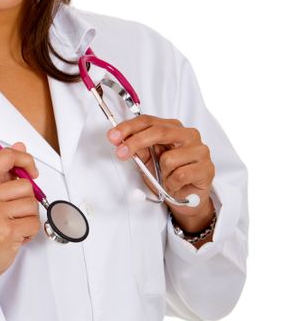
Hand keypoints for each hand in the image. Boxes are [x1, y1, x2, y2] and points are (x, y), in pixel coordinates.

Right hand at [0, 142, 40, 290]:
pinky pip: (34, 223)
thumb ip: (4, 172)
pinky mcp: (7, 231)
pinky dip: (30, 232)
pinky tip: (16, 236)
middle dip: (27, 201)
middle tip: (13, 213)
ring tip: (13, 225)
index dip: (25, 159)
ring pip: (33, 205)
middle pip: (26, 185)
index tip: (31, 171)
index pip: (5, 157)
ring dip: (28, 218)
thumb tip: (20, 146)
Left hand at [107, 115, 214, 232]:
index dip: (129, 127)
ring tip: (166, 178)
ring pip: (168, 158)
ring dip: (162, 173)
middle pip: (159, 131)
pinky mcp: (207, 168)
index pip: (149, 121)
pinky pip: (180, 175)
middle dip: (136, 142)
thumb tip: (122, 140)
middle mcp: (188, 134)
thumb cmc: (169, 176)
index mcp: (173, 128)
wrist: (187, 200)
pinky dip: (172, 184)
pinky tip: (176, 185)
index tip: (113, 136)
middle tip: (120, 153)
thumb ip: (138, 149)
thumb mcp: (148, 161)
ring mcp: (200, 150)